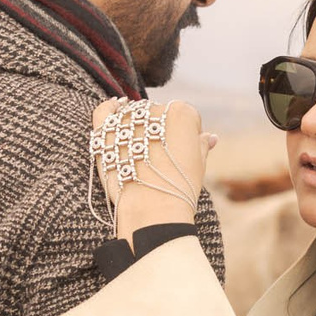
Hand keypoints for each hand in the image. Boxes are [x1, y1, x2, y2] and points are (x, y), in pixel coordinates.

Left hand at [91, 98, 214, 235]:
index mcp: (182, 113)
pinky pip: (104, 111)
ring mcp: (128, 119)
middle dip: (160, 130)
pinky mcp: (106, 131)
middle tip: (161, 156)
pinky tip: (116, 106)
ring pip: (134, 114)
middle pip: (159, 114)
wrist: (153, 208)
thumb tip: (210, 137)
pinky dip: (109, 107)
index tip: (183, 151)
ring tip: (141, 149)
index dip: (187, 134)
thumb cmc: (180, 187)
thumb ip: (202, 145)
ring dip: (137, 124)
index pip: (186, 116)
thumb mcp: (199, 164)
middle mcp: (155, 110)